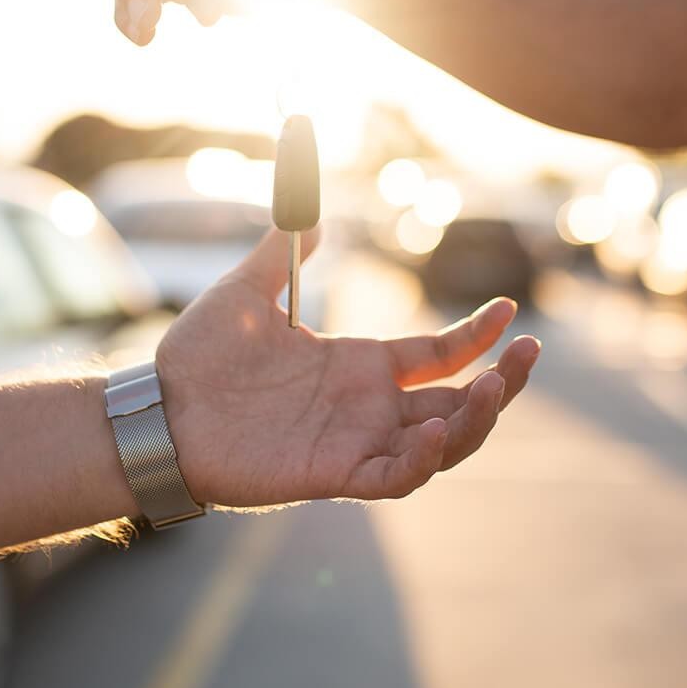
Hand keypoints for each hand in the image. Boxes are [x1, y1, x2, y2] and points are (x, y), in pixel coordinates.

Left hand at [156, 229, 539, 506]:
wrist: (156, 409)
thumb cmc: (197, 358)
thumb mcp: (246, 289)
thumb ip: (283, 250)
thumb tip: (309, 211)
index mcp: (358, 366)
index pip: (439, 355)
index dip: (478, 336)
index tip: (510, 309)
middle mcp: (367, 408)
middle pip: (458, 402)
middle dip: (503, 382)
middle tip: (530, 353)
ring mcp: (354, 443)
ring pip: (441, 444)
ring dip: (477, 421)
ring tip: (496, 387)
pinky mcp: (333, 475)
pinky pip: (394, 476)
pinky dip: (422, 458)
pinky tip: (433, 428)